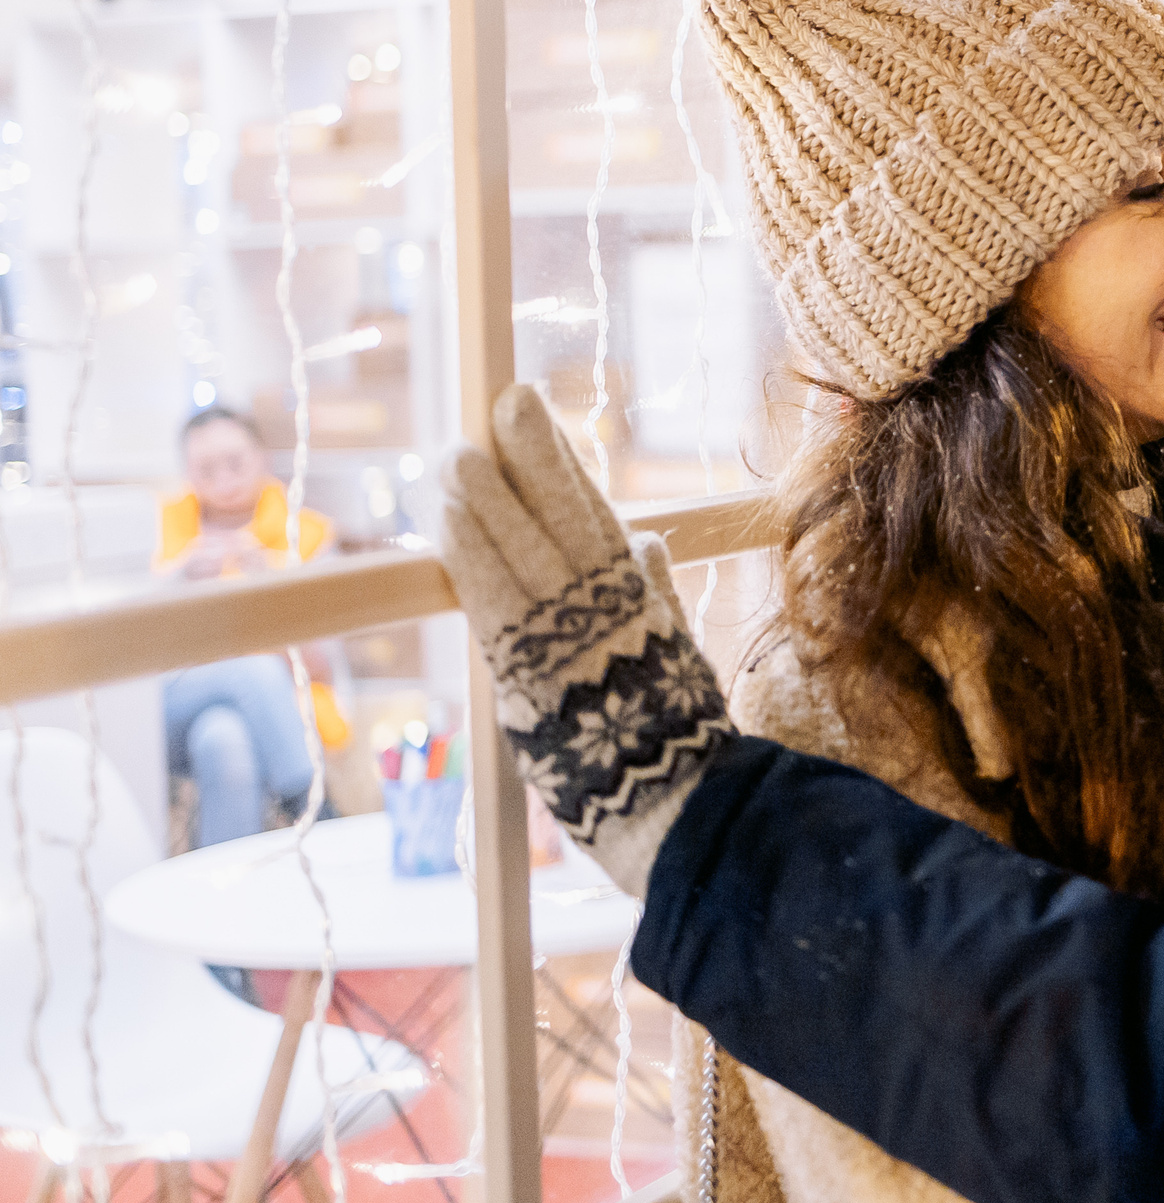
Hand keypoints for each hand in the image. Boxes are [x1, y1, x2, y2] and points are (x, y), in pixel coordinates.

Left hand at [439, 384, 732, 894]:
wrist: (676, 802)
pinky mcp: (532, 662)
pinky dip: (469, 547)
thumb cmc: (674, 739)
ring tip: (457, 453)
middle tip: (509, 400)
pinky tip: (448, 512)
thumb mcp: (673, 652)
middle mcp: (607, 602)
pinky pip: (492, 590)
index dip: (563, 466)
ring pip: (524, 543)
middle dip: (534, 453)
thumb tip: (648, 543)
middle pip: (565, 512)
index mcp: (639, 595)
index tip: (537, 419)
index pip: (594, 515)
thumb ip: (656, 594)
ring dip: (487, 494)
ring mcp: (570, 629)